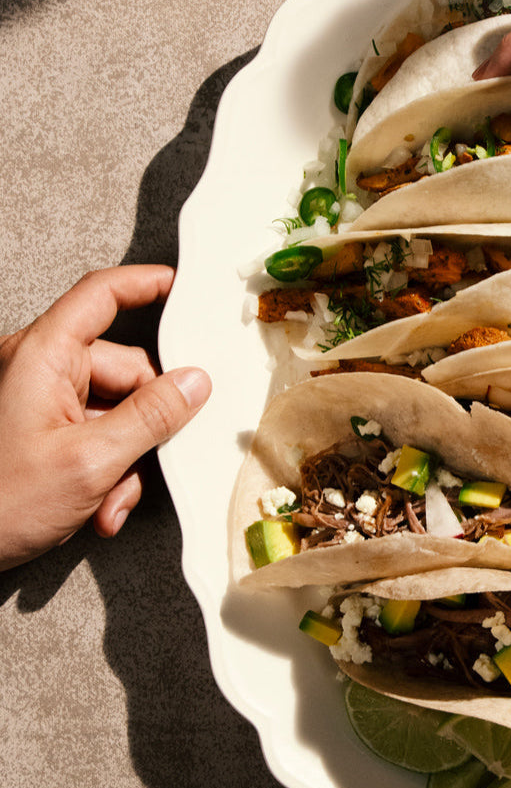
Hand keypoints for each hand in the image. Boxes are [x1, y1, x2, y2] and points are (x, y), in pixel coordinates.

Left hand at [0, 265, 210, 570]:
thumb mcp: (90, 462)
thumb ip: (151, 416)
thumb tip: (194, 383)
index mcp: (43, 356)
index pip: (101, 296)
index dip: (146, 284)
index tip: (185, 287)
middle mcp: (39, 368)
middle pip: (127, 370)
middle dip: (144, 426)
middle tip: (140, 465)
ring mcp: (39, 399)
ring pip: (119, 411)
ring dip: (126, 460)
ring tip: (109, 498)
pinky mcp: (41, 428)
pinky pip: (98, 434)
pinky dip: (107, 469)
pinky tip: (98, 504)